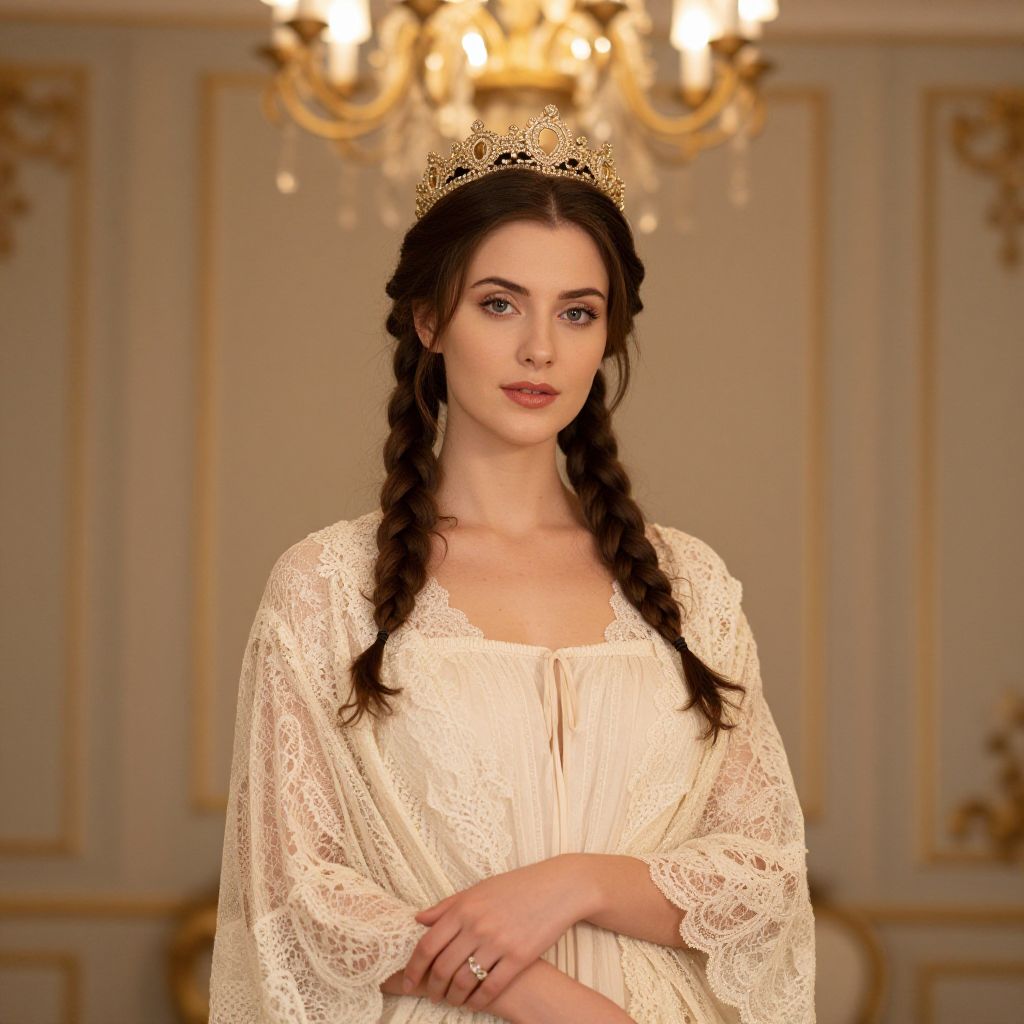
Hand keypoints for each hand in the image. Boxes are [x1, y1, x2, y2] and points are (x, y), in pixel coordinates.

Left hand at [402, 855, 590, 1011]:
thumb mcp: (478, 889)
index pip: (427, 945)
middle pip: (443, 968)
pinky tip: (474, 1003)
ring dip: (454, 997)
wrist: (556, 888)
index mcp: (464, 908)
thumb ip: (447, 906)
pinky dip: (478, 1001)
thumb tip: (419, 919)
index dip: (413, 968)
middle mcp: (477, 925)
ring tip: (452, 1001)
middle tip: (432, 995)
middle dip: (433, 988)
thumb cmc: (515, 887)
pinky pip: (491, 987)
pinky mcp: (519, 957)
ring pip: (465, 981)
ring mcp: (498, 942)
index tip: (407, 982)